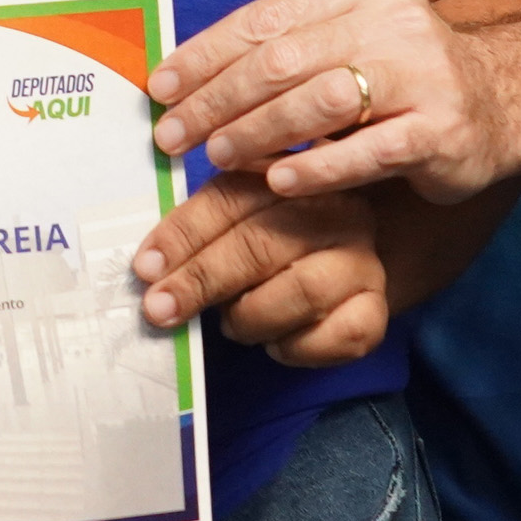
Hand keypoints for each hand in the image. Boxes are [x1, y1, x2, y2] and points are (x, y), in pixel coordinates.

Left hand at [128, 171, 387, 366]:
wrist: (336, 260)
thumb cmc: (268, 235)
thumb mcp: (233, 214)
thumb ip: (196, 226)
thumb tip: (148, 265)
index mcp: (288, 172)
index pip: (230, 198)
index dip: (182, 235)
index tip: (145, 268)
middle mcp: (335, 210)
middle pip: (260, 245)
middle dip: (200, 281)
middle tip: (160, 309)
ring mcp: (361, 261)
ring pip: (297, 294)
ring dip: (248, 318)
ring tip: (229, 323)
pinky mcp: (376, 311)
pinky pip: (332, 339)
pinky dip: (293, 348)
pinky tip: (274, 343)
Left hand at [151, 0, 520, 204]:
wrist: (505, 100)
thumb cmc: (402, 71)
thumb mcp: (348, 37)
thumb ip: (285, 47)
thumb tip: (185, 75)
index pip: (264, 19)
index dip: (205, 55)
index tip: (160, 88)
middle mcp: (393, 20)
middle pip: (283, 61)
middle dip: (217, 99)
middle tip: (173, 134)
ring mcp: (423, 74)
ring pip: (320, 101)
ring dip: (258, 132)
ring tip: (216, 156)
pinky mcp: (442, 130)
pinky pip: (367, 151)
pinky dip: (316, 168)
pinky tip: (276, 182)